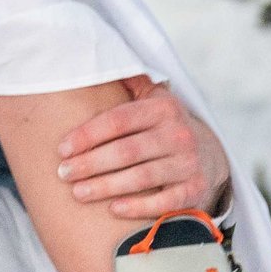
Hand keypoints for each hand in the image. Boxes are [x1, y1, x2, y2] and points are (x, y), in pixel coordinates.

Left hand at [56, 77, 231, 225]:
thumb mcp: (152, 100)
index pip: (118, 120)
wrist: (207, 156)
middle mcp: (179, 134)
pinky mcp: (195, 190)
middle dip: (90, 163)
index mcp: (163, 108)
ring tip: (78, 193)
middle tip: (63, 174)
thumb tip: (94, 62)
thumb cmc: (162, 128)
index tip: (62, 149)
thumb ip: (128, 84)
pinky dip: (138, 207)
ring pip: (141, 177)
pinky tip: (113, 209)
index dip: (87, 135)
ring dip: (105, 186)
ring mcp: (189, 163)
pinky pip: (164, 201)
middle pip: (126, 151)